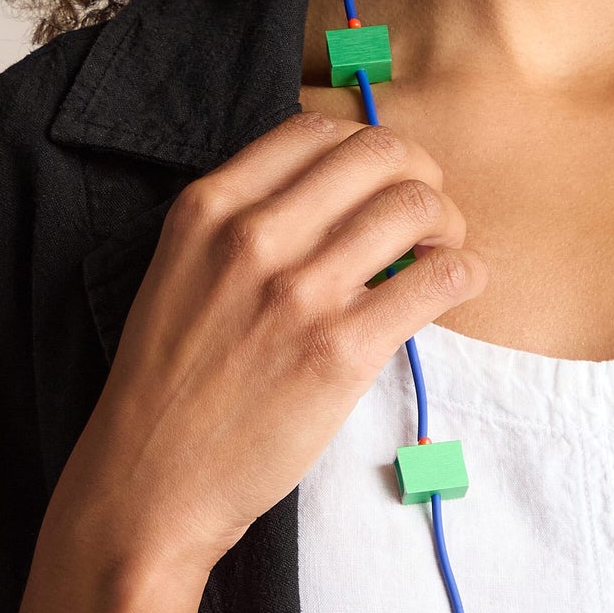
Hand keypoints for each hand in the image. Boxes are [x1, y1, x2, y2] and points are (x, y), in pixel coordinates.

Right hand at [58, 111, 485, 579]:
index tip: (381, 176)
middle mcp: (253, 235)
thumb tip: (336, 189)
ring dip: (448, 221)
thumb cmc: (170, 382)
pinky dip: (464, 274)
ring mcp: (299, 292)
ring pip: (415, 206)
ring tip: (442, 251)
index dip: (365, 145)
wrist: (149, 483)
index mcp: (208, 207)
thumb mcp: (180, 269)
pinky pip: (437, 280)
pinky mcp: (340, 351)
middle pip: (377, 152)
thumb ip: (243, 219)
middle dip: (420, 172)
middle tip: (427, 211)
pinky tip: (455, 287)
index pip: (315, 130)